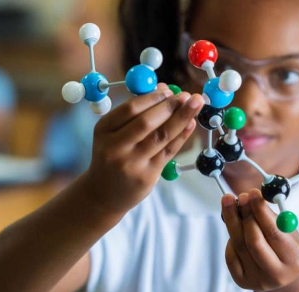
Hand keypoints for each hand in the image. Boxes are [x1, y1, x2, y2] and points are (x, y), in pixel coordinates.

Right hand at [85, 83, 203, 216]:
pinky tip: (190, 123)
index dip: (151, 98)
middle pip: (146, 122)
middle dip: (169, 106)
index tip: (168, 90)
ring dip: (181, 118)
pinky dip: (181, 135)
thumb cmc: (112, 156)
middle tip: (186, 95)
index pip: (129, 109)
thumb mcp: (112, 134)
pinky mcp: (146, 176)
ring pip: (161, 136)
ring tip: (195, 103)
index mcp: (103, 130)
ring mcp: (131, 163)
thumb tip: (164, 89)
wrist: (103, 194)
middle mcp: (115, 147)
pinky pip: (168, 151)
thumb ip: (135, 113)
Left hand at [221, 189, 298, 291]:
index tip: (252, 193)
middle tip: (239, 196)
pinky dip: (231, 237)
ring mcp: (258, 280)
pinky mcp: (241, 281)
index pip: (274, 233)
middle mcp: (276, 274)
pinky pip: (231, 254)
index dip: (261, 211)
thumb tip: (252, 196)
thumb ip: (272, 217)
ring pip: (239, 245)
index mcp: (293, 259)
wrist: (281, 277)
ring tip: (230, 202)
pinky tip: (234, 227)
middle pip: (253, 241)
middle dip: (245, 215)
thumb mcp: (288, 232)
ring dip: (232, 220)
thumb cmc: (285, 247)